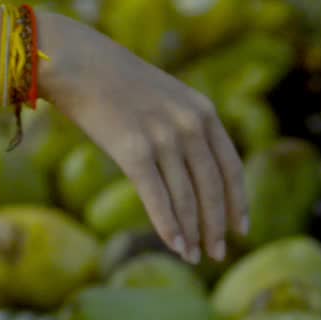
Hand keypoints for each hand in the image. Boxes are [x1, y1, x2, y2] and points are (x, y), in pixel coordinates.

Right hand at [35, 11, 247, 262]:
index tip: (241, 229)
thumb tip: (198, 176)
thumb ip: (188, 130)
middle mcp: (190, 125)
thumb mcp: (169, 100)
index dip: (239, 202)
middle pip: (213, 188)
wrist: (79, 63)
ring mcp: (163, 137)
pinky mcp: (133, 150)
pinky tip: (176, 246)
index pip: (232, 167)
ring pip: (187, 198)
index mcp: (204, 112)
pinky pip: (158, 198)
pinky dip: (169, 227)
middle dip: (217, 226)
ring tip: (193, 256)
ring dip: (192, 233)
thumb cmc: (119, 86)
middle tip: (218, 254)